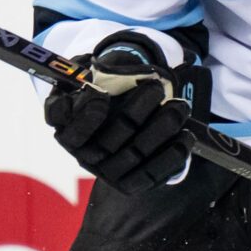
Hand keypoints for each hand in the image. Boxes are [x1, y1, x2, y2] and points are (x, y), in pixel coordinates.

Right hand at [44, 34, 192, 190]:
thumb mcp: (92, 72)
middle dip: (135, 113)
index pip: (66, 124)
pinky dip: (170, 157)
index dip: (84, 114)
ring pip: (132, 155)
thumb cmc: (104, 87)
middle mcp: (81, 151)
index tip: (102, 95)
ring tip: (179, 107)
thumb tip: (106, 68)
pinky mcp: (127, 183)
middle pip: (106, 141)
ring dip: (159, 130)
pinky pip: (149, 176)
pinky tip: (185, 137)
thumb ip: (95, 70)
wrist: (119, 113)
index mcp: (65, 124)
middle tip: (157, 88)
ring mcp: (104, 171)